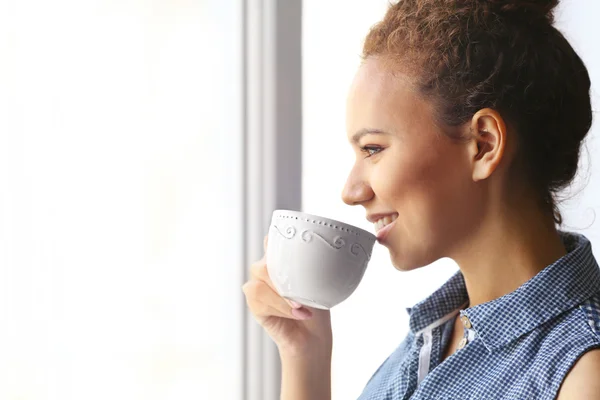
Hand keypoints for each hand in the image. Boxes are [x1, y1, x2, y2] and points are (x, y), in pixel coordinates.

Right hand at [242, 235, 331, 356]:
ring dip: (282, 297)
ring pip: (259, 285)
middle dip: (282, 279)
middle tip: (301, 294)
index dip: (274, 245)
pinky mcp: (255, 306)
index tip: (288, 252)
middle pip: (262, 265)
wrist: (314, 336)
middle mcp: (265, 271)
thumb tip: (311, 252)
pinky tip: (296, 314)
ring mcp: (258, 288)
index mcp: (280, 260)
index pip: (271, 242)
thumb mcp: (317, 281)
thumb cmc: (317, 306)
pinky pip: (259, 302)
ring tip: (300, 307)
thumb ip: (307, 266)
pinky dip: (280, 309)